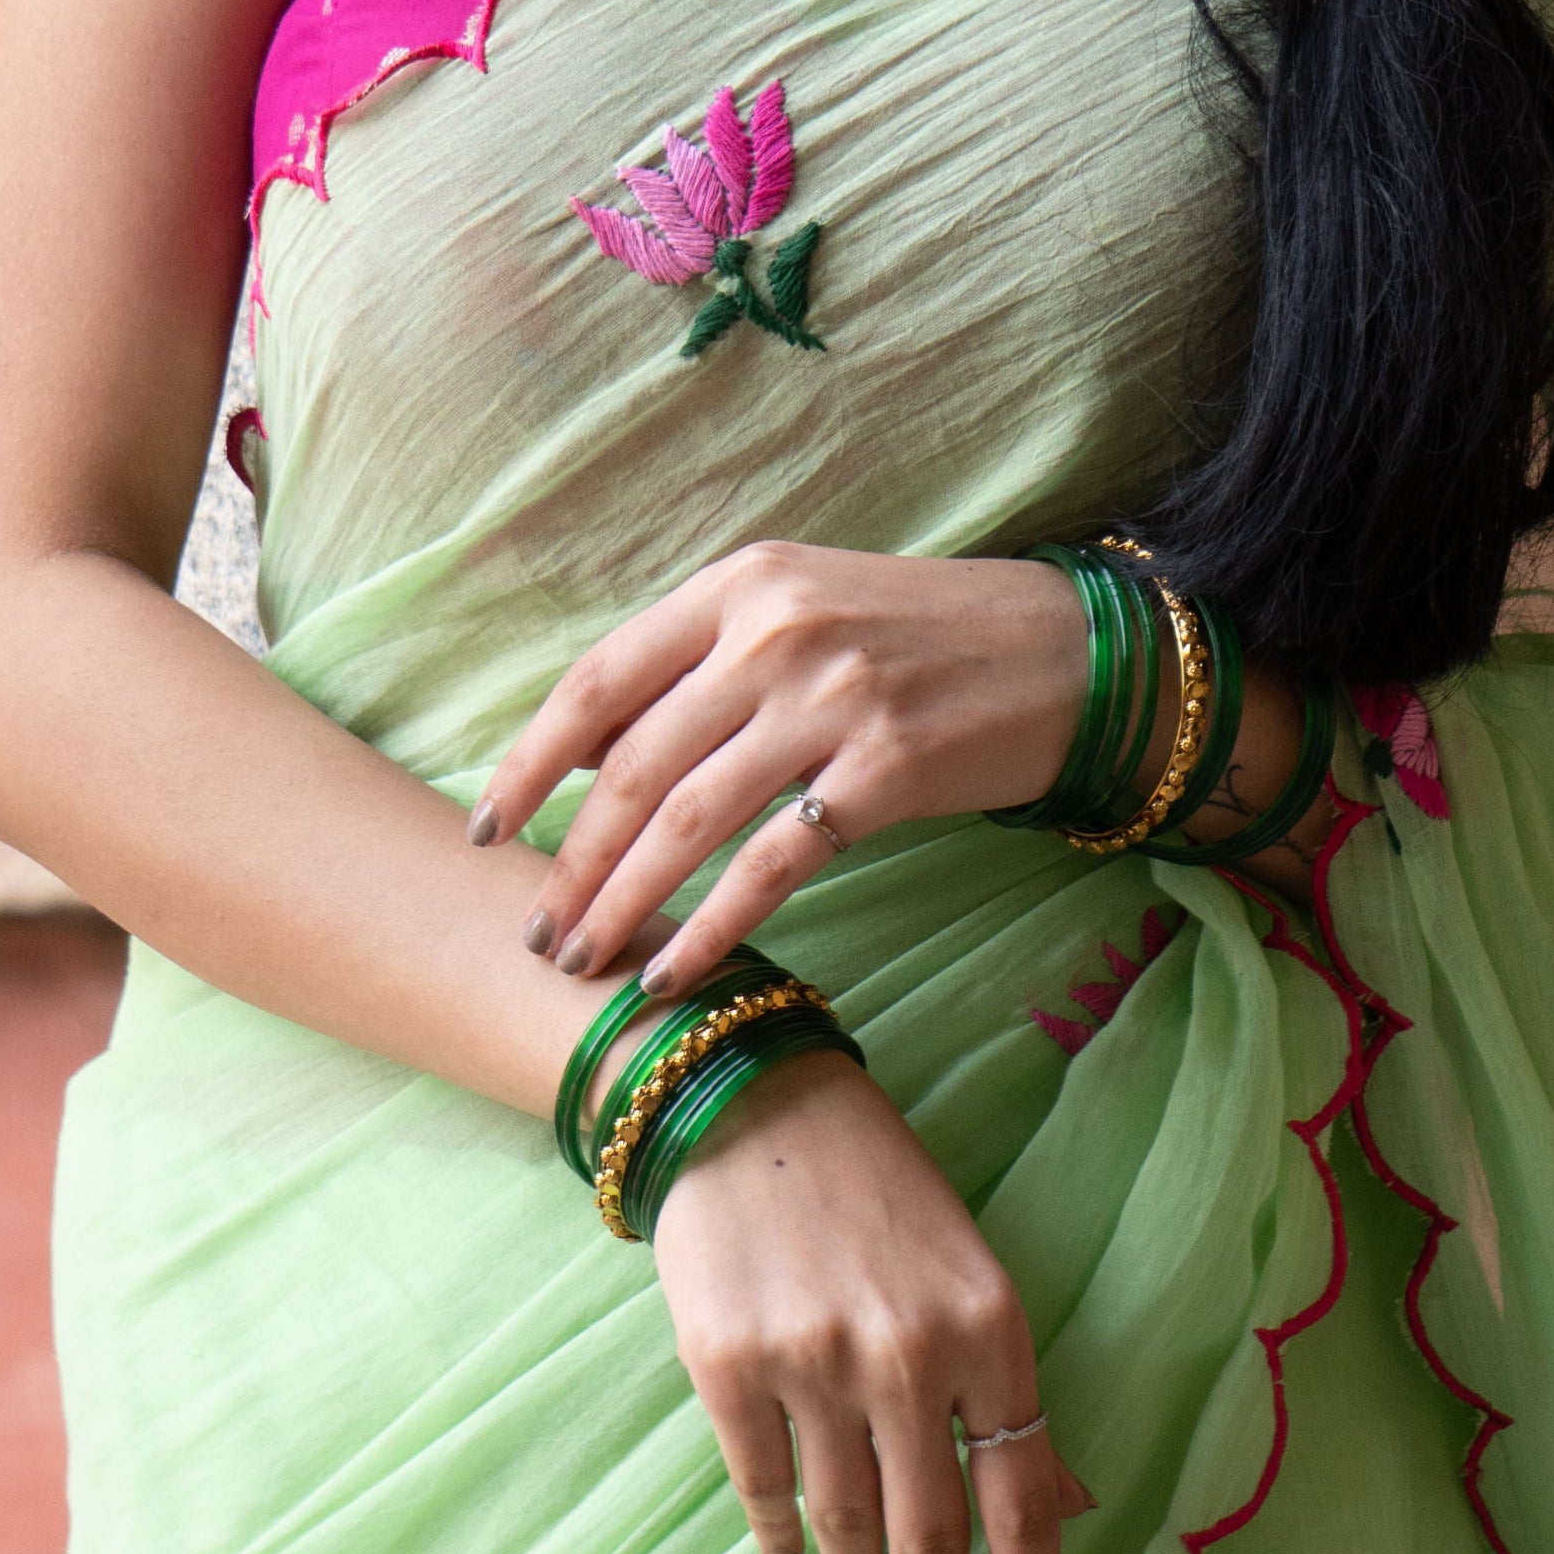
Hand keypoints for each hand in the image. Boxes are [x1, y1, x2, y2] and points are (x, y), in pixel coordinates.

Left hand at [475, 542, 1082, 995]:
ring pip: (688, 819)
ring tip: (583, 961)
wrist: (1065, 651)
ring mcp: (830, 698)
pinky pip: (770, 864)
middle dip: (571, 857)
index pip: (599, 679)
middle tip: (538, 928)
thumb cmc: (918, 638)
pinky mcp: (885, 769)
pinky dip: (712, 925)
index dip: (531, 761)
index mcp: (739, 585)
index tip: (489, 827)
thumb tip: (589, 756)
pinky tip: (676, 969)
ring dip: (623, 901)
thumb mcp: (801, 611)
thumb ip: (701, 667)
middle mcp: (773, 632)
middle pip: (634, 763)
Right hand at [649, 1045, 1094, 1553]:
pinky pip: (763, 1487)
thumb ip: (1006, 1394)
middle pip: (931, 1537)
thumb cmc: (877, 1193)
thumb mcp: (971, 1277)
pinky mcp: (727, 1364)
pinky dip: (781, 1542)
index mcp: (990, 1331)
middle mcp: (908, 1356)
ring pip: (846, 1526)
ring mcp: (813, 1363)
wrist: (748, 1104)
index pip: (1023, 1502)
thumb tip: (1062, 1510)